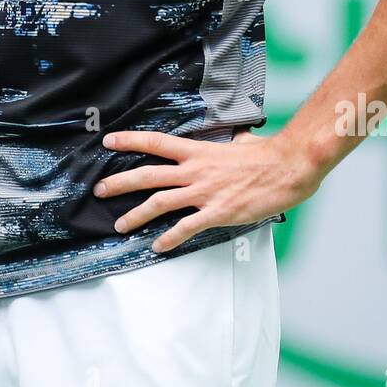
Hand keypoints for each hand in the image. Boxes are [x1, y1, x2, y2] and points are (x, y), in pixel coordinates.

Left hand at [93, 127, 320, 253]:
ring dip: (136, 215)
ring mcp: (204, 192)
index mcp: (198, 151)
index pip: (156, 143)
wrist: (287, 168)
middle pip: (148, 175)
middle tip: (100, 190)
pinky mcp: (217, 212)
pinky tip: (158, 245)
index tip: (108, 142)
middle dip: (120, 183)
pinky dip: (169, 237)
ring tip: (119, 225)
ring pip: (159, 203)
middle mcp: (195, 170)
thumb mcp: (241, 143)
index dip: (130, 141)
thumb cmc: (266, 155)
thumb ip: (229, 144)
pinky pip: (186, 227)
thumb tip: (233, 141)